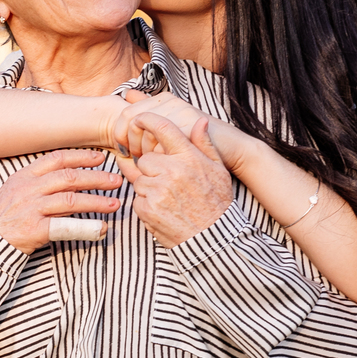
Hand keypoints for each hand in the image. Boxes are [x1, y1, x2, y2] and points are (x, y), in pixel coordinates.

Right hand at [0, 150, 123, 254]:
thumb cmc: (3, 216)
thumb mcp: (15, 190)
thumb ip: (38, 180)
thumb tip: (68, 174)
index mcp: (24, 175)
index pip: (57, 159)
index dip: (81, 157)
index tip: (99, 159)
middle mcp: (29, 189)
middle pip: (69, 177)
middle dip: (96, 178)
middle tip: (116, 181)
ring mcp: (32, 209)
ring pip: (71, 200)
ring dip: (96, 201)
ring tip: (114, 203)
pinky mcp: (35, 230)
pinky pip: (66, 227)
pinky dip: (86, 228)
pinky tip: (101, 229)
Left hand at [115, 109, 233, 247]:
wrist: (214, 237)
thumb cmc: (217, 202)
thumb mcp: (218, 170)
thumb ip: (205, 144)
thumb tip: (200, 121)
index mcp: (189, 158)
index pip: (163, 128)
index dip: (146, 120)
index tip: (139, 120)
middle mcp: (173, 171)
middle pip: (145, 159)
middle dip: (151, 169)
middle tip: (167, 181)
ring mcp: (159, 191)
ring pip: (139, 180)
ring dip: (149, 188)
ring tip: (169, 199)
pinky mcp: (148, 209)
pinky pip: (137, 200)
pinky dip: (146, 206)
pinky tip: (164, 210)